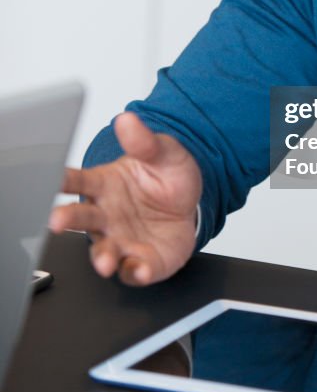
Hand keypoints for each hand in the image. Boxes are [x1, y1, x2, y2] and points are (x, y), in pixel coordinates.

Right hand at [49, 112, 201, 285]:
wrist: (191, 205)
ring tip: (105, 261)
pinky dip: (135, 272)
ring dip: (101, 257)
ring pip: (103, 250)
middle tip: (57, 221)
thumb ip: (145, 141)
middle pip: (81, 218)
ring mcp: (121, 240)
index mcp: (105, 184)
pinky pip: (133, 270)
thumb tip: (128, 120)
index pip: (77, 180)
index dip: (61, 179)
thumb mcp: (164, 153)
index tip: (49, 178)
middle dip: (67, 220)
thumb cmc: (168, 177)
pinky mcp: (140, 261)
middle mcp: (106, 215)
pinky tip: (140, 268)